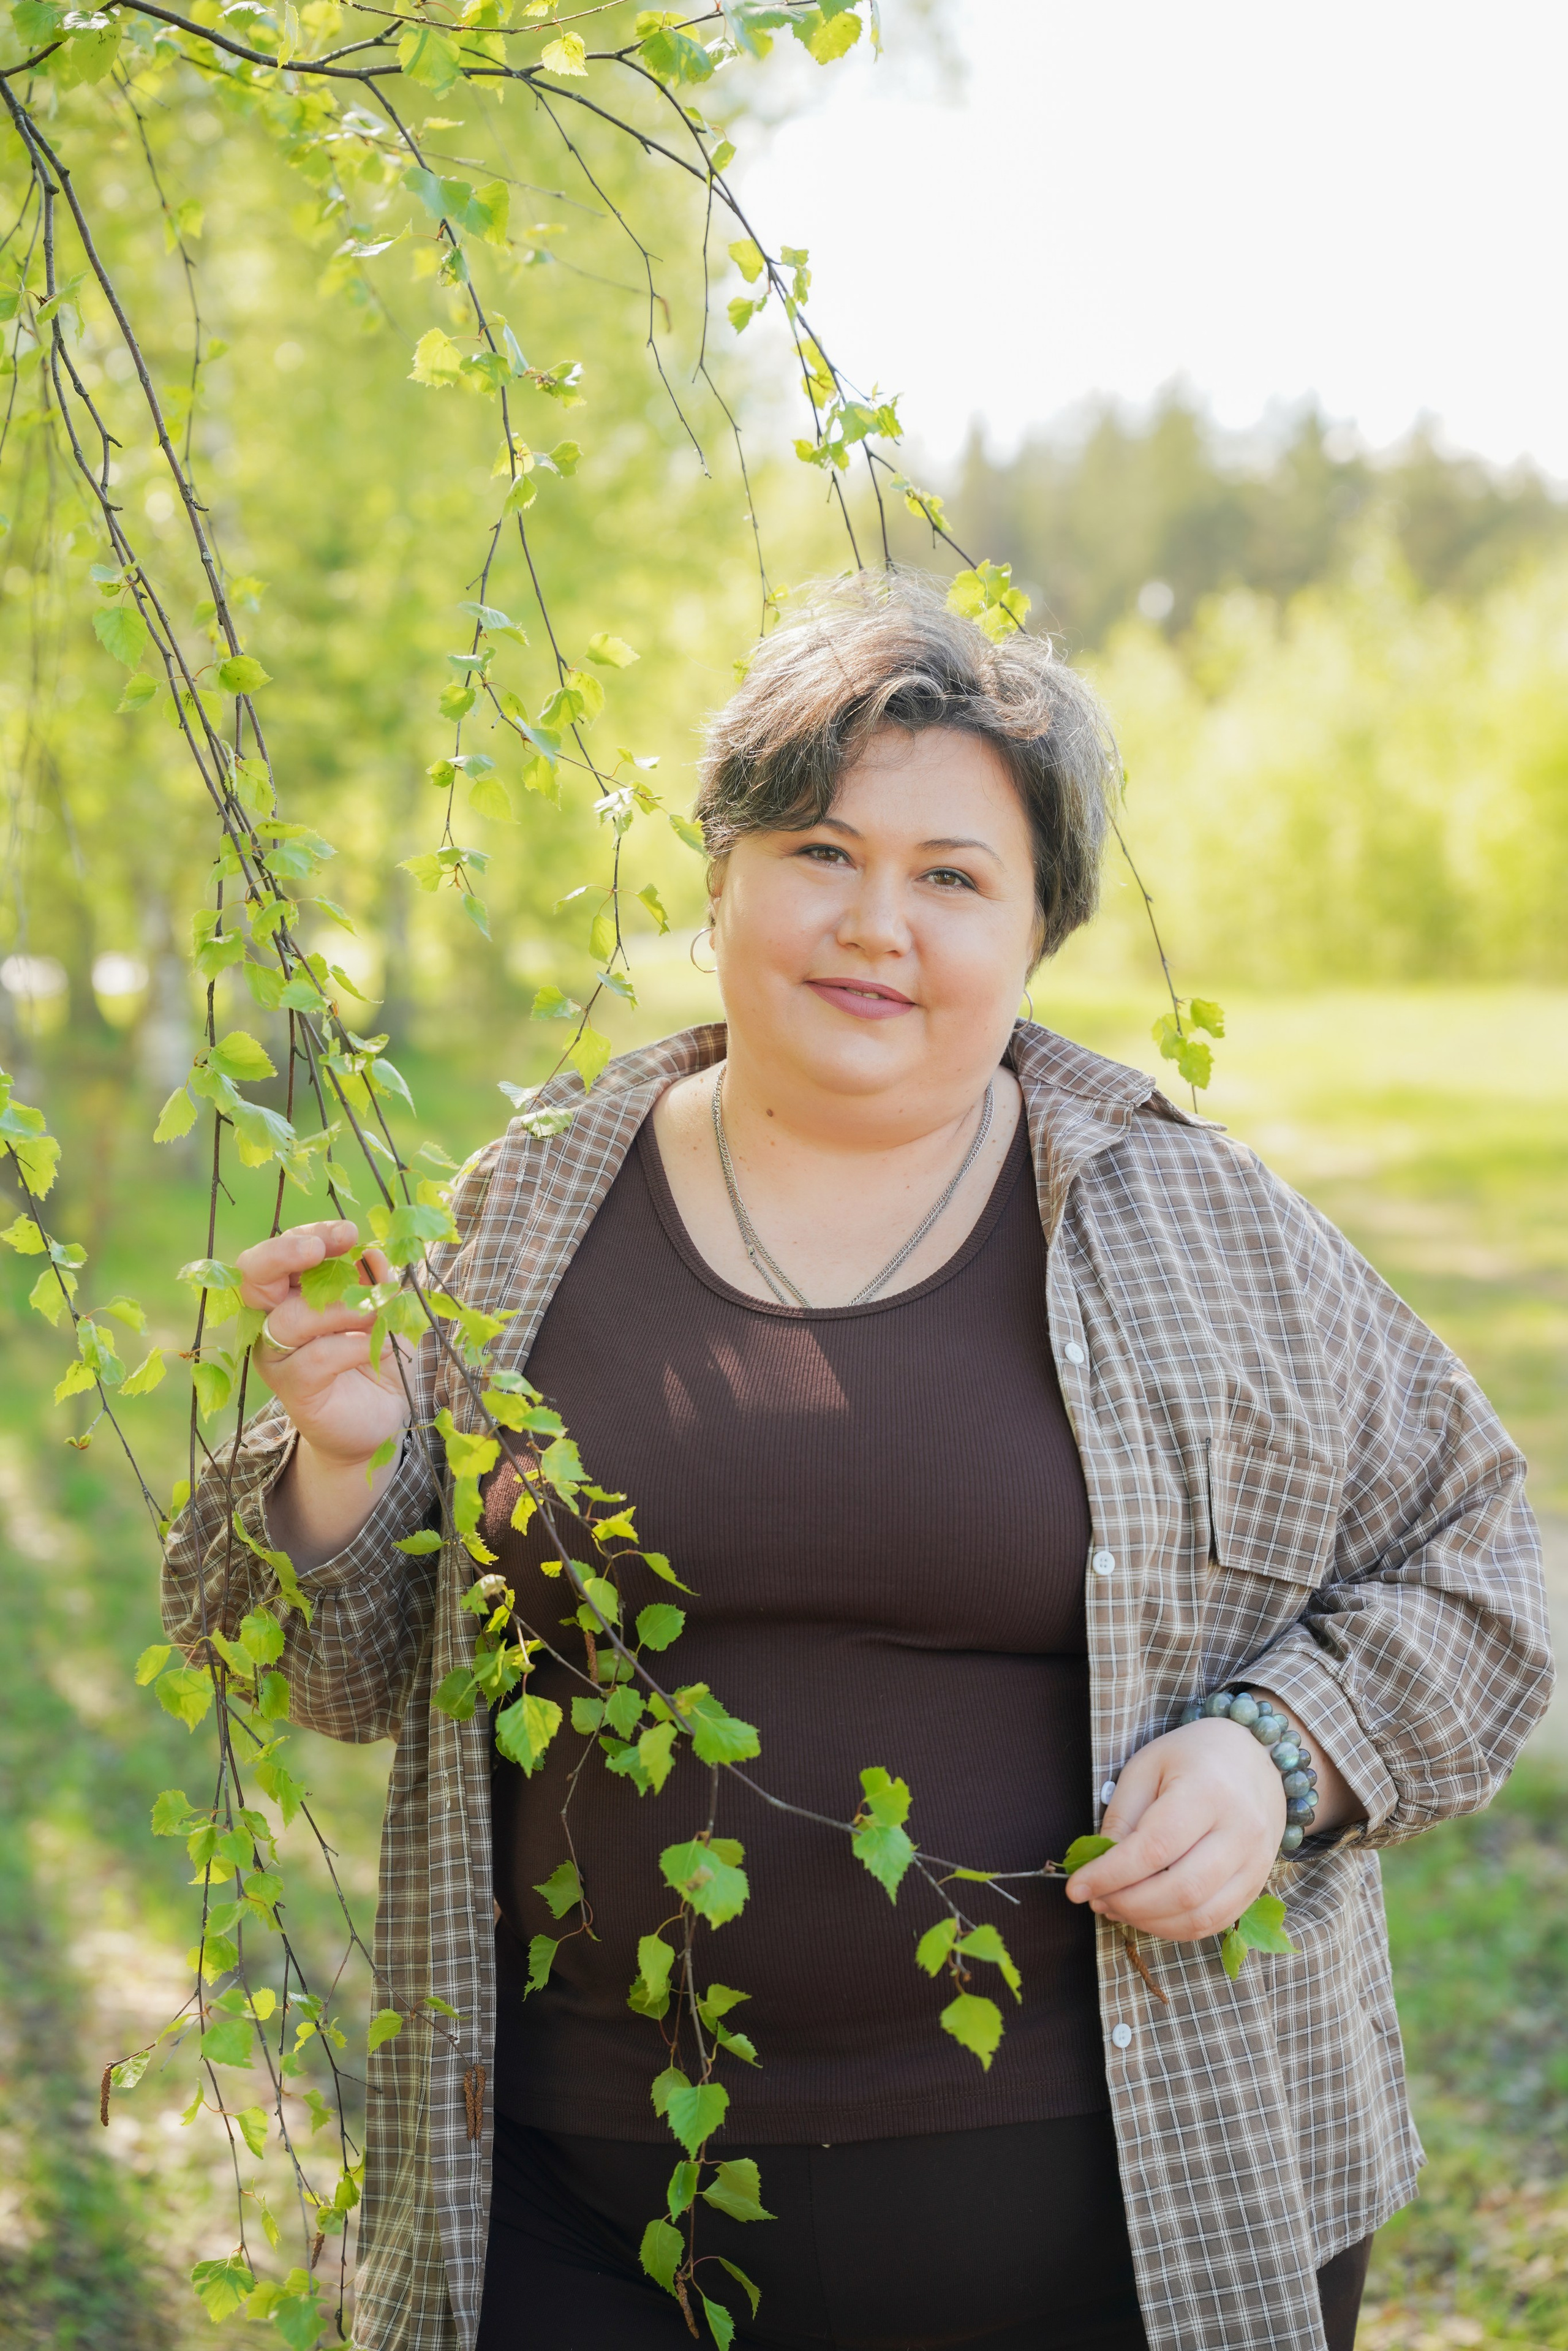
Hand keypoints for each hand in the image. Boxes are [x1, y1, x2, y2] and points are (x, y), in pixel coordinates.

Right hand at [238, 1220, 410, 1467]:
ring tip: (377, 1313)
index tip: (348, 1233)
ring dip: (342, 1308)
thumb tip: (374, 1254)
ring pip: (291, 1318)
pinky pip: (315, 1357)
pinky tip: (378, 1346)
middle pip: (253, 1275)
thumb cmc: (375, 1356)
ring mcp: (276, 1356)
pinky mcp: (291, 1388)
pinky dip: (353, 1346)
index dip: (310, 1235)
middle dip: (285, 1253)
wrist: (378, 1419)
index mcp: (290, 1292)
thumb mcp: (384, 1311)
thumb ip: (377, 1283)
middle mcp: (272, 1320)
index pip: (283, 1251)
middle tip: (321, 1249)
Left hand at [1065, 1719, 1284, 1939]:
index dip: (1111, 1874)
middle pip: (1181, 1890)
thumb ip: (1124, 1817)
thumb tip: (1102, 1868)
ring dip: (1149, 1922)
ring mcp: (1256, 1862)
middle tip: (1096, 1899)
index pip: (1155, 1847)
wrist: (1254, 1756)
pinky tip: (1148, 1914)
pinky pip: (1216, 1922)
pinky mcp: (1257, 1883)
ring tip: (1116, 1907)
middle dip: (1128, 1903)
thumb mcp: (1146, 1767)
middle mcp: (1241, 1831)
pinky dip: (1176, 1928)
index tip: (1076, 1887)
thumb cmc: (1192, 1757)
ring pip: (1200, 1915)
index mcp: (1209, 1791)